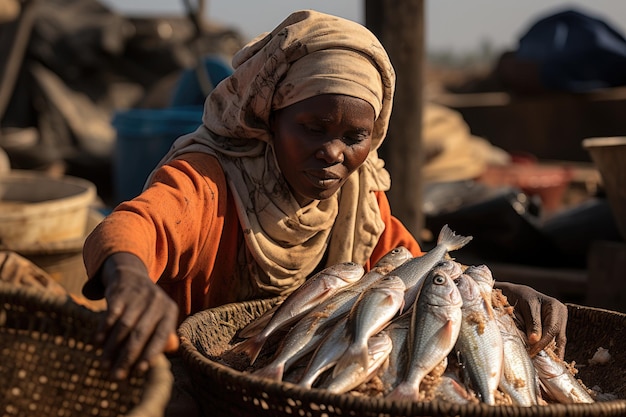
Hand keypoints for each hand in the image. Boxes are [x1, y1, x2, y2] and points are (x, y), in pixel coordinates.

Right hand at [96, 252, 179, 378]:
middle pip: (140, 334)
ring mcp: (138, 296)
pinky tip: (98, 343)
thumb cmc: (148, 307)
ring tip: (104, 365)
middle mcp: (156, 302)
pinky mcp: (121, 292)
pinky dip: (104, 329)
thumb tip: (159, 359)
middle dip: (127, 357)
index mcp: (170, 311)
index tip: (140, 371)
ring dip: (113, 348)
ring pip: (124, 326)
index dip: (151, 353)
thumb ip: (163, 338)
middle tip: (116, 376)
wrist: (131, 276)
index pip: (161, 336)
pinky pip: (111, 313)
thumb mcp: (160, 318)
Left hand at [495, 282, 567, 358]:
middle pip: (557, 336)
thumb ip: (532, 323)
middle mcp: (560, 314)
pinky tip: (550, 361)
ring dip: (551, 352)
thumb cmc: (518, 296)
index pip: (551, 329)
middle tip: (536, 359)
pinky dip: (551, 349)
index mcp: (554, 306)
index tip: (532, 351)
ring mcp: (559, 321)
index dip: (542, 342)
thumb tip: (535, 341)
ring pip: (558, 340)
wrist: (514, 292)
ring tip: (546, 366)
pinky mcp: (555, 327)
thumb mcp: (525, 306)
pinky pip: (555, 340)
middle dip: (546, 348)